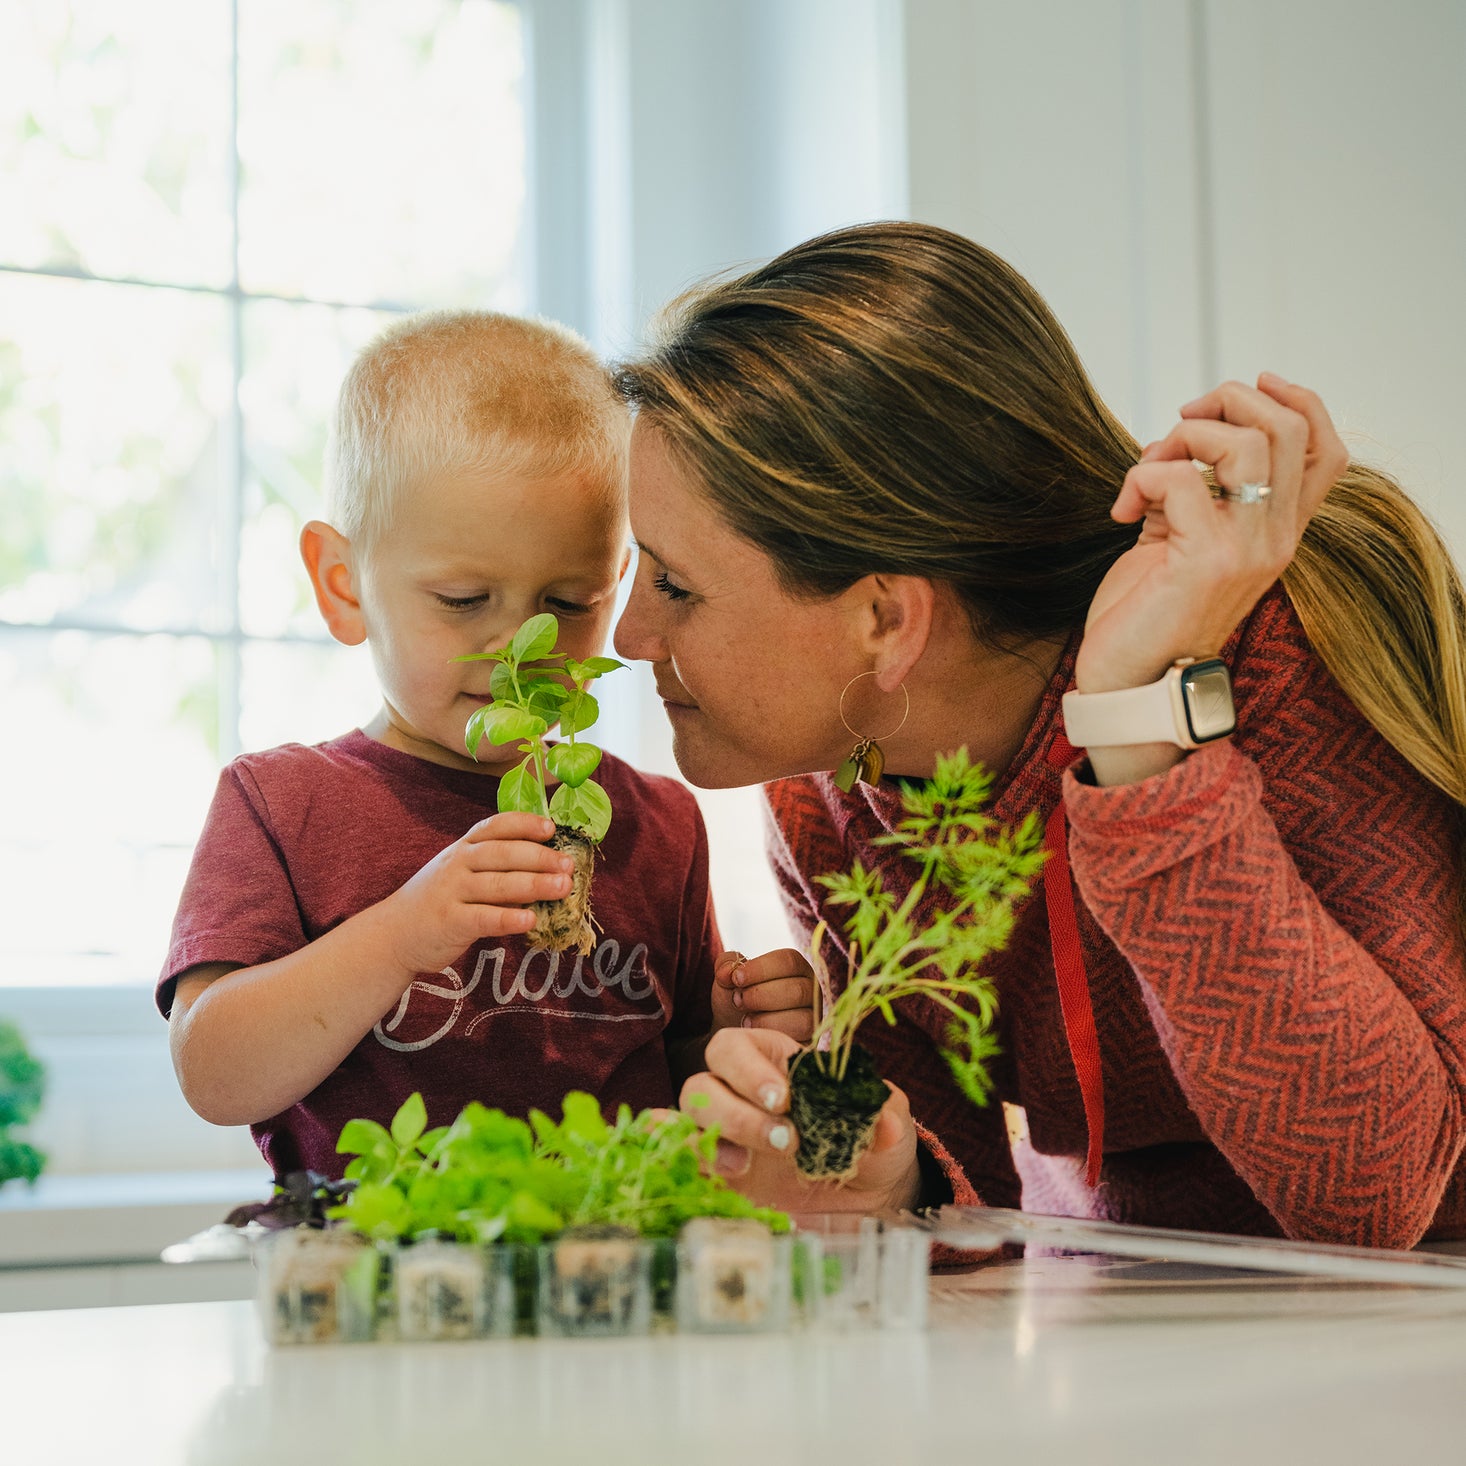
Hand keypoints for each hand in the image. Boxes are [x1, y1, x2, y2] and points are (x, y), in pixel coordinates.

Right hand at [375, 812, 574, 976]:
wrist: (394, 933)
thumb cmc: (440, 900)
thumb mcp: (463, 874)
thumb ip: (498, 869)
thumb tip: (549, 870)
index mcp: (464, 847)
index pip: (496, 826)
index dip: (525, 824)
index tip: (551, 828)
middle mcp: (458, 864)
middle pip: (503, 853)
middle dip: (540, 857)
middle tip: (569, 864)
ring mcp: (452, 892)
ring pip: (498, 884)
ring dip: (534, 884)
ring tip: (563, 888)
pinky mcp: (450, 921)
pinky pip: (484, 917)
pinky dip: (509, 917)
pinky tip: (531, 920)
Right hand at [681, 1028, 920, 1214]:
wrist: (864, 1192)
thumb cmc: (869, 1140)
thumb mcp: (887, 1124)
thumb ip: (884, 1116)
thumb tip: (885, 1125)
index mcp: (775, 1060)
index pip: (738, 1047)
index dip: (751, 1070)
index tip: (784, 1100)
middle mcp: (739, 1089)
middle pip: (704, 1080)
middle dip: (737, 1110)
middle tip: (784, 1141)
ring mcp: (724, 1127)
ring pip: (690, 1113)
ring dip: (713, 1136)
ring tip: (748, 1165)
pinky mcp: (716, 1167)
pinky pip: (677, 1148)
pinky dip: (673, 1149)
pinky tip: (694, 1166)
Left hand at [709, 948, 814, 1040]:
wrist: (737, 1030)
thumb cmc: (738, 998)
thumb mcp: (729, 977)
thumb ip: (726, 965)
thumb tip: (727, 972)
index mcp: (795, 967)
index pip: (789, 961)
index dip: (761, 968)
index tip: (736, 978)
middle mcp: (810, 989)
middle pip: (797, 989)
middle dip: (761, 995)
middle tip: (738, 1000)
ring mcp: (813, 1016)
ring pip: (803, 1016)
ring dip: (767, 1018)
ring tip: (744, 1018)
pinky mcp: (809, 1039)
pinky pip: (801, 1038)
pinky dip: (774, 1033)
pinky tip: (754, 1030)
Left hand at [1078, 373, 1348, 697]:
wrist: (1128, 683)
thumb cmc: (1145, 612)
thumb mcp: (1179, 539)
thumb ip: (1193, 490)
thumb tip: (1178, 437)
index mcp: (1277, 533)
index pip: (1326, 451)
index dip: (1297, 401)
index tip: (1249, 387)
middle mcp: (1275, 539)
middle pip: (1286, 429)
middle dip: (1224, 405)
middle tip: (1175, 434)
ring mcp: (1246, 550)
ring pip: (1243, 443)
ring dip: (1181, 437)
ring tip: (1146, 475)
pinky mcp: (1205, 561)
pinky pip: (1179, 479)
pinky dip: (1141, 476)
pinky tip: (1122, 511)